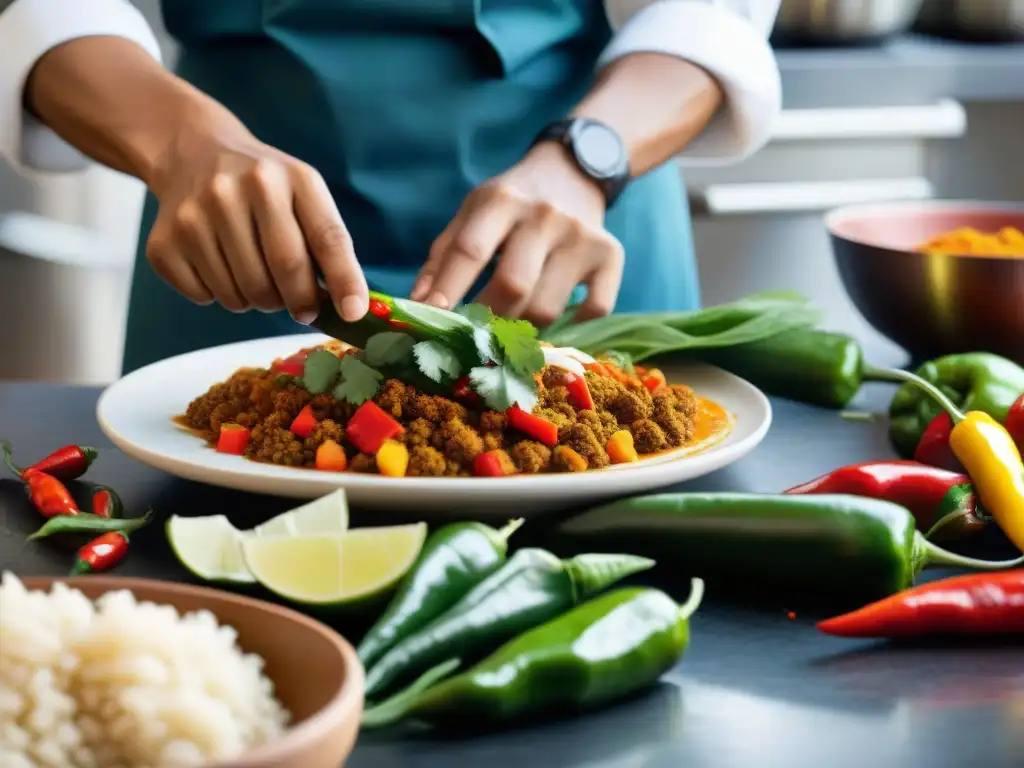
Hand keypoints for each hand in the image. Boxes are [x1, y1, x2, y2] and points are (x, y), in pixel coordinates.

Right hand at [146, 108, 367, 322]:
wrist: (192, 152)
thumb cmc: (264, 187)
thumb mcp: (303, 194)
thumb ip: (328, 244)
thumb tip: (350, 308)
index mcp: (290, 177)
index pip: (327, 237)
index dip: (343, 279)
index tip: (352, 313)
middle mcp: (240, 188)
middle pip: (285, 271)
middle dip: (300, 302)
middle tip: (301, 307)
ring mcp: (197, 213)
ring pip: (242, 294)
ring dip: (257, 301)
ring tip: (254, 274)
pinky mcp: (164, 241)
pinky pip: (204, 297)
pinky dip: (218, 296)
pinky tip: (218, 266)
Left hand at [412, 143, 623, 325]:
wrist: (573, 171)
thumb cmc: (511, 202)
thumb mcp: (472, 213)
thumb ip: (443, 257)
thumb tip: (419, 306)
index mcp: (501, 201)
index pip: (470, 251)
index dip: (449, 289)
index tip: (433, 318)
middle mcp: (544, 214)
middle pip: (513, 285)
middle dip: (488, 317)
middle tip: (476, 330)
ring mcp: (581, 236)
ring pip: (547, 307)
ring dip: (524, 325)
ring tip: (513, 319)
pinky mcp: (610, 254)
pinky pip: (594, 308)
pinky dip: (573, 323)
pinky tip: (559, 313)